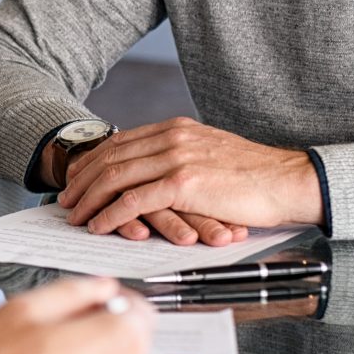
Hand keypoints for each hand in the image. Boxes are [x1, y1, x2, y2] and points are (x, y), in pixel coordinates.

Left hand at [58, 117, 321, 238]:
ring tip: (75, 216)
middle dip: (82, 180)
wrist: (289, 180)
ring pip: (116, 176)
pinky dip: (111, 214)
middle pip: (110, 157)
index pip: (120, 142)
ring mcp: (176, 158)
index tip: (77, 178)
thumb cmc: (255, 176)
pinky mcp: (183, 183)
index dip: (93, 161)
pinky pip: (134, 200)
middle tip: (65, 200)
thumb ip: (181, 158)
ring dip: (90, 198)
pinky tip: (100, 225)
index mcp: (176, 128)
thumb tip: (156, 174)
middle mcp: (171, 137)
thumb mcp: (210, 155)